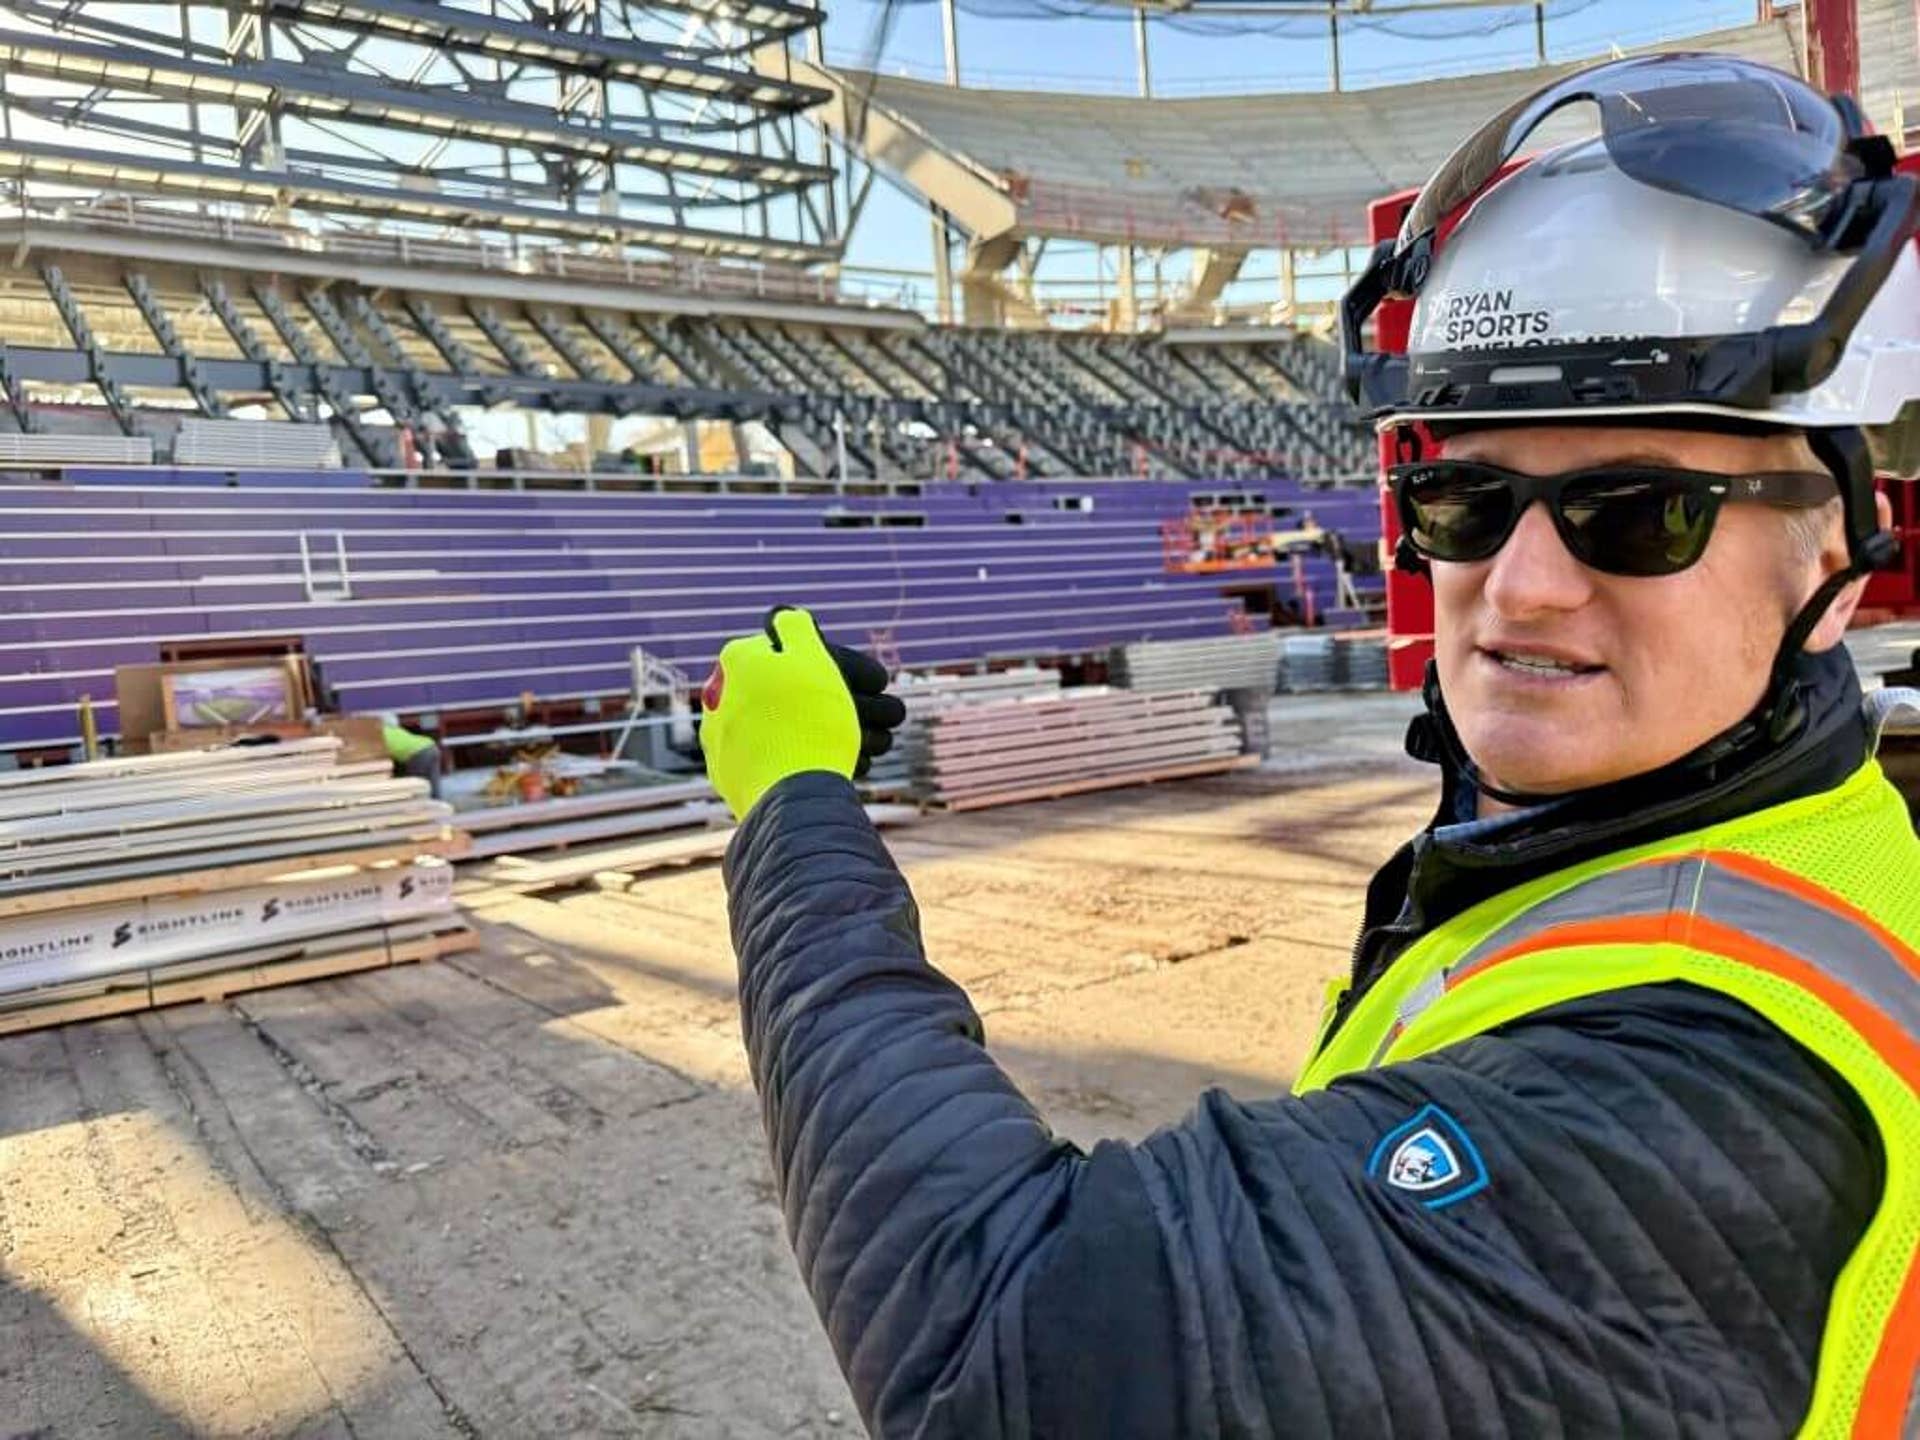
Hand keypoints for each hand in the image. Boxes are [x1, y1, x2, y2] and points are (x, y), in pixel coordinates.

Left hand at [700, 607, 904, 818]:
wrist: (790, 798)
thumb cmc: (806, 724)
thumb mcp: (811, 658)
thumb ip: (796, 629)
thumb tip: (782, 617)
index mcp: (737, 663)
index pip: (796, 654)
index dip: (848, 667)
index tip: (878, 684)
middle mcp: (724, 699)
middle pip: (797, 696)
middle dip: (851, 704)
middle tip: (888, 717)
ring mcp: (726, 742)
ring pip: (792, 730)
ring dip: (841, 732)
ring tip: (878, 744)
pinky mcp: (735, 780)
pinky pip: (781, 762)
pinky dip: (816, 760)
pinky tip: (851, 764)